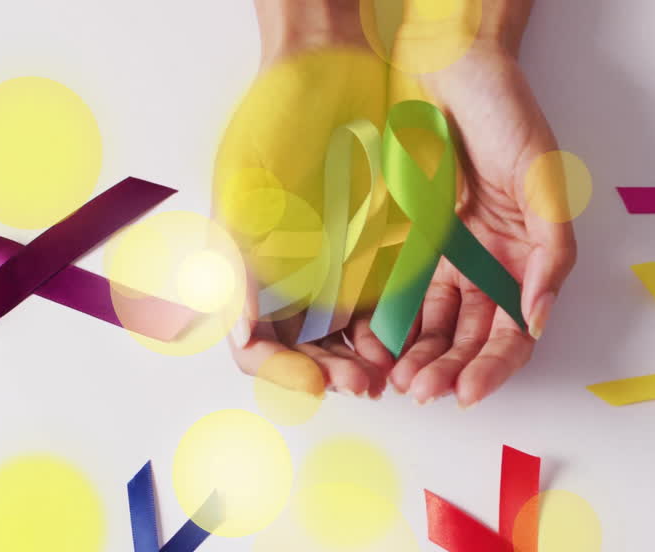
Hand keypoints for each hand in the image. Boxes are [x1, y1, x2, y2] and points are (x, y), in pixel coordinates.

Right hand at [217, 5, 395, 398]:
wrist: (328, 66)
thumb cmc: (272, 123)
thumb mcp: (243, 196)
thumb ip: (239, 267)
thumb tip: (245, 334)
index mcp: (253, 274)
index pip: (261, 349)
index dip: (286, 373)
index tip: (317, 380)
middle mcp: (295, 280)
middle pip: (313, 354)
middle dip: (337, 374)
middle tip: (366, 382)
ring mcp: (340, 267)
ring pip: (356, 340)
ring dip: (373, 363)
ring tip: (396, 372)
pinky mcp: (385, 251)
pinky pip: (395, 304)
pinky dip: (404, 330)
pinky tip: (416, 338)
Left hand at [385, 42, 576, 407]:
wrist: (447, 61)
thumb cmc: (506, 112)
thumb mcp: (545, 180)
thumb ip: (550, 252)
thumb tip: (538, 320)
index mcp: (523, 258)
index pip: (513, 331)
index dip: (494, 367)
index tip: (468, 392)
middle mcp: (484, 265)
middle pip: (469, 338)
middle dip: (448, 369)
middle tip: (421, 391)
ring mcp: (443, 255)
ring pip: (430, 325)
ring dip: (415, 357)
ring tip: (395, 379)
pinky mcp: (404, 240)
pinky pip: (395, 291)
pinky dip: (386, 322)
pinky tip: (371, 344)